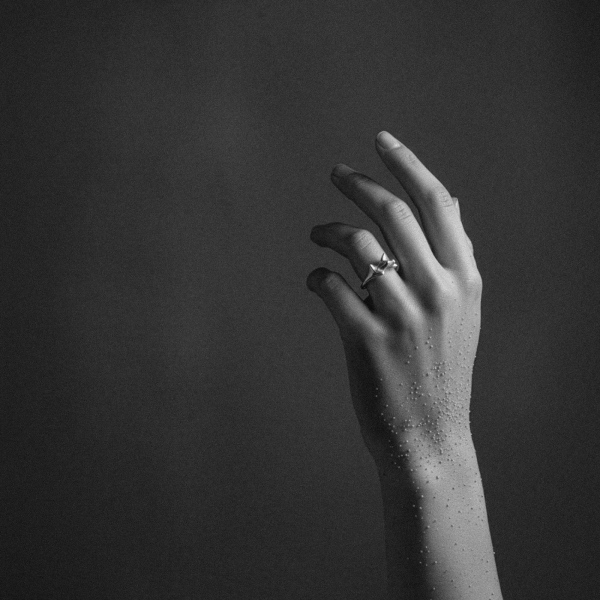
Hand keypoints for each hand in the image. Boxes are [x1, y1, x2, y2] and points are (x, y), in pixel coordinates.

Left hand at [307, 131, 481, 476]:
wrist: (429, 435)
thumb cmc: (441, 367)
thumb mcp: (463, 310)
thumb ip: (454, 257)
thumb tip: (450, 200)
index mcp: (464, 278)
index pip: (436, 203)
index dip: (406, 164)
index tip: (380, 139)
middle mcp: (438, 290)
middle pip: (392, 212)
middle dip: (358, 184)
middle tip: (336, 173)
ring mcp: (402, 315)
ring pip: (357, 245)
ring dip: (329, 231)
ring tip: (317, 236)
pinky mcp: (366, 339)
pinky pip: (331, 287)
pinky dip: (317, 277)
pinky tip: (317, 282)